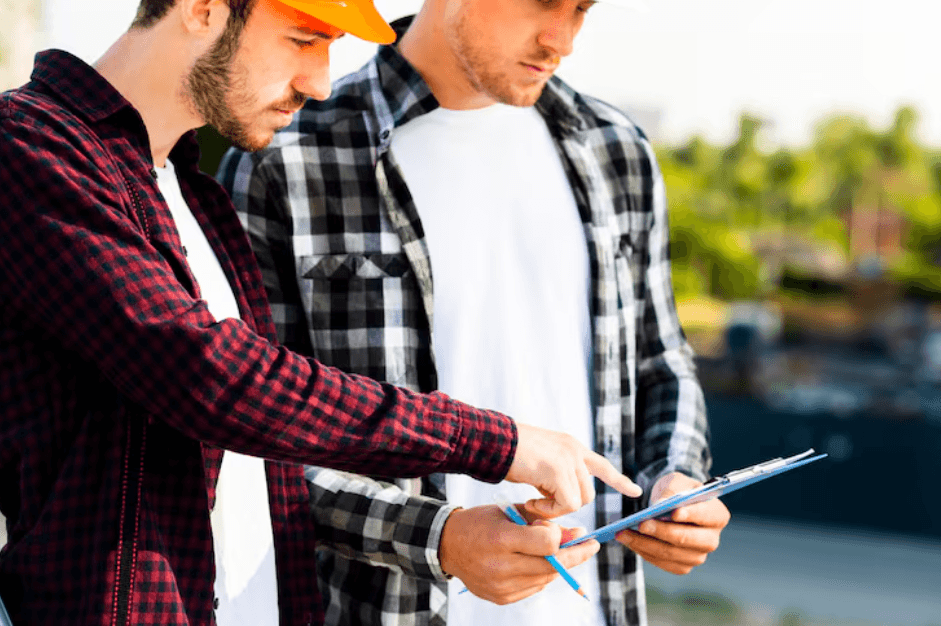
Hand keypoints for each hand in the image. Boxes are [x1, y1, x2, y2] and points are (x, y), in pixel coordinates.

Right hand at [439, 504, 599, 604]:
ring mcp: (500, 586)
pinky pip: (534, 588)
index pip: (548, 544)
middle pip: (552, 565)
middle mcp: (500, 566)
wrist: (447, 545)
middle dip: (575, 555)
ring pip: (546, 578)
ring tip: (564, 551)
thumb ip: (542, 521)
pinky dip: (542, 575)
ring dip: (559, 565)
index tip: (575, 531)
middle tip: (591, 545)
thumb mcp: (510, 511)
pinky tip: (539, 562)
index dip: (564, 537)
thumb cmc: (481, 522)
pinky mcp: (501, 598)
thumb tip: (576, 533)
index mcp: (501, 539)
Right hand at [506, 423, 641, 517]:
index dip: (619, 481)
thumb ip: (555, 474)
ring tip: (532, 502)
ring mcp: (568, 459)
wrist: (492, 441)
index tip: (636, 491)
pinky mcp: (558, 470)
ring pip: (579, 501)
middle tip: (538, 504)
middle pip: (588, 493)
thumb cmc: (507, 453)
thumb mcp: (540, 461)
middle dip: (567, 505)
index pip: (602, 465)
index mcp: (571, 446)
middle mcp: (574, 450)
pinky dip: (549, 510)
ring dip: (556, 509)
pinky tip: (530, 502)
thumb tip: (560, 497)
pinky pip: (566, 504)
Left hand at [616, 472, 729, 574]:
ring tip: (624, 533)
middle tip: (641, 523)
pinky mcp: (683, 566)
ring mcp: (698, 556)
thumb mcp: (676, 482)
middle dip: (661, 532)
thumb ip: (670, 491)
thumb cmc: (677, 491)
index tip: (674, 512)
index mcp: (717, 515)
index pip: (706, 516)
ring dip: (645, 543)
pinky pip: (663, 563)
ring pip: (671, 553)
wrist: (674, 507)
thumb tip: (659, 506)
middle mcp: (712, 539)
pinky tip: (630, 541)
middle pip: (687, 539)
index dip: (691, 515)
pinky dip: (644, 552)